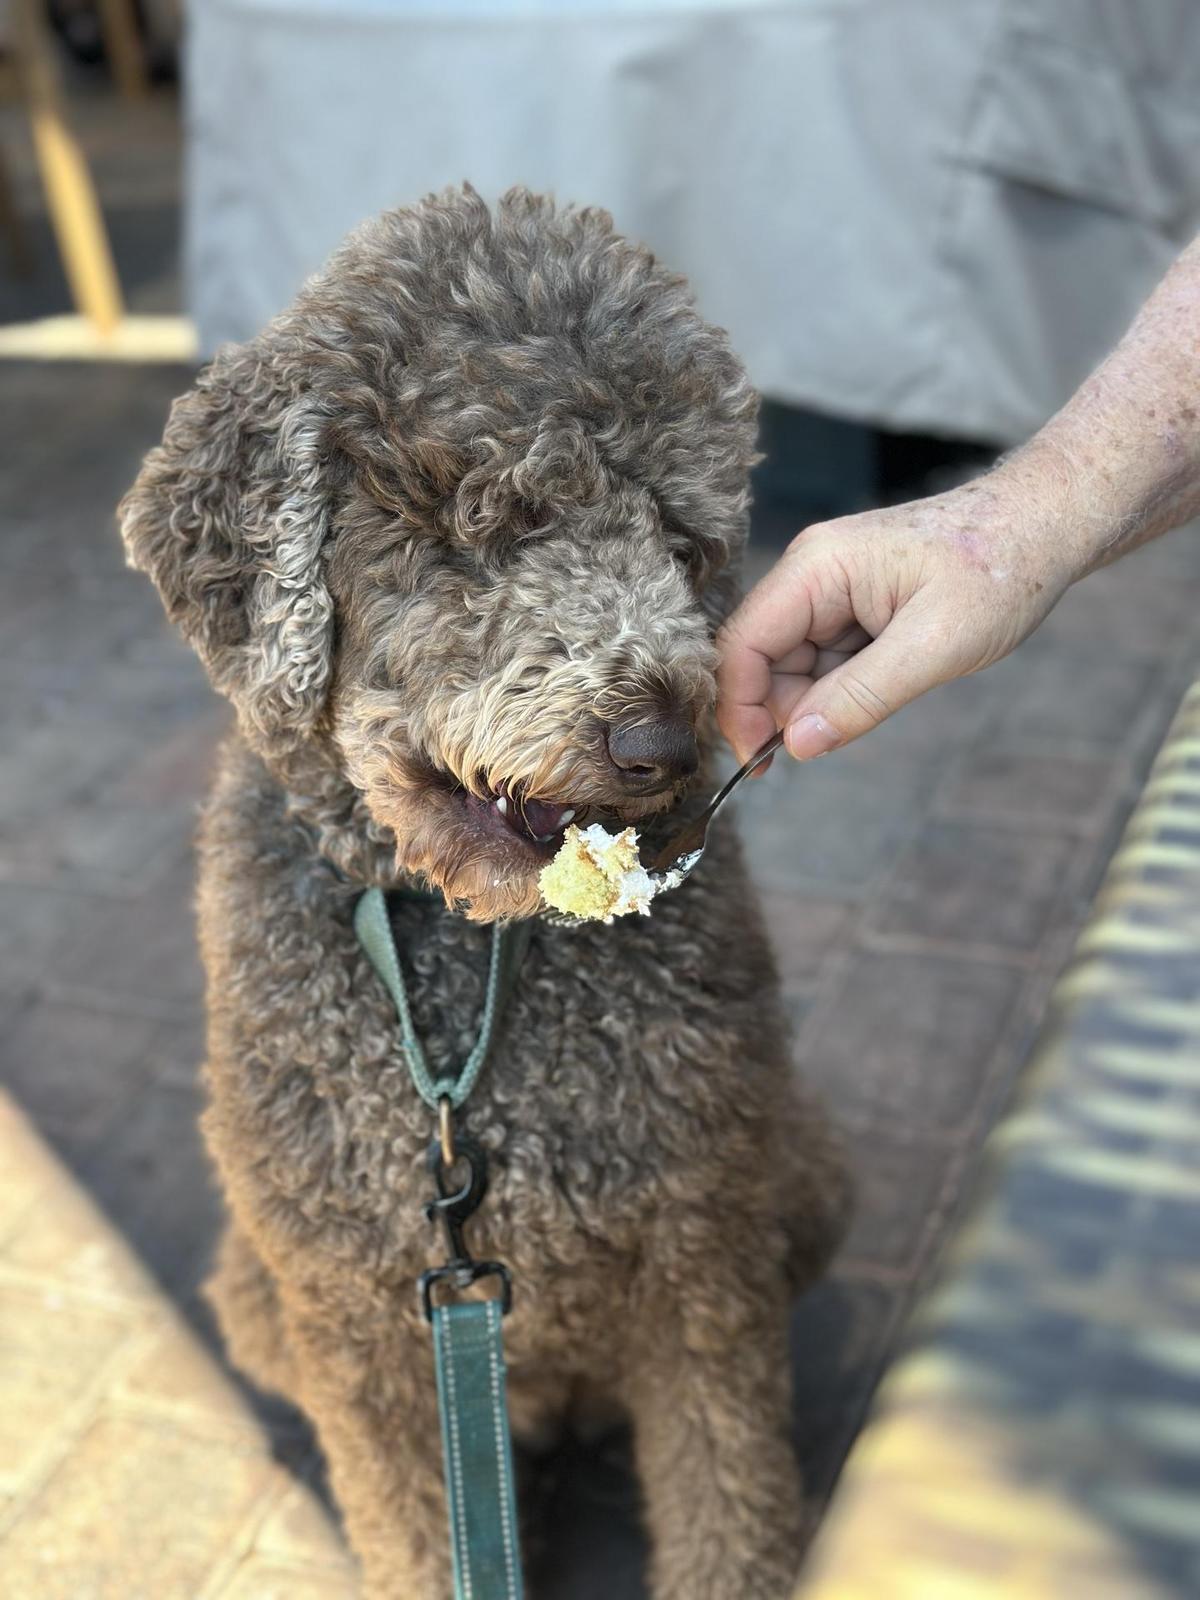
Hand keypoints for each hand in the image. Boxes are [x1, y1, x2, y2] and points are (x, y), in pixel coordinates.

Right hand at [717, 467, 1079, 765]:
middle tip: (849, 731)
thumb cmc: (1000, 569)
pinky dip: (847, 684)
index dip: (739, 709)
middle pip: (762, 659)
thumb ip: (861, 697)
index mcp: (817, 568)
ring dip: (825, 697)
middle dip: (791, 708)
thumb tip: (797, 745)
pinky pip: (825, 657)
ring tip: (894, 687)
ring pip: (794, 664)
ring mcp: (830, 587)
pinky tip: (896, 675)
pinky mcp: (851, 602)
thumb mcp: (935, 647)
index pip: (742, 645)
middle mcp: (811, 572)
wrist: (1045, 525)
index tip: (761, 764)